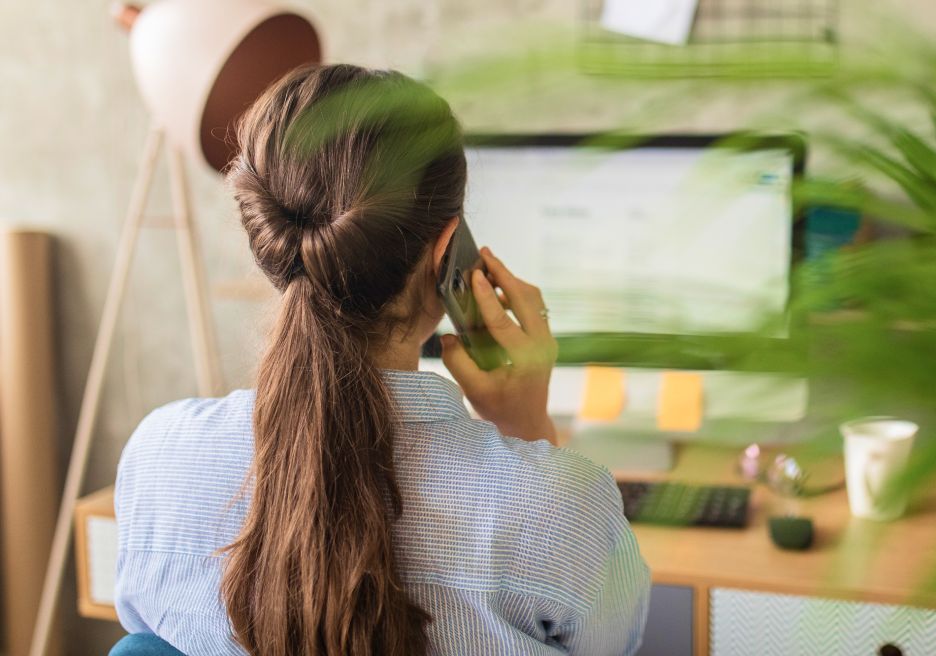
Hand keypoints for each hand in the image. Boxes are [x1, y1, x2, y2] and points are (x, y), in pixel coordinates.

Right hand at [441, 247, 557, 443]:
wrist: (527, 423)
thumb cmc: (500, 410)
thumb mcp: (474, 391)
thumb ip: (458, 363)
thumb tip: (447, 337)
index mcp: (526, 359)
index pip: (504, 322)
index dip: (487, 297)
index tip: (474, 275)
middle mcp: (543, 345)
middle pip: (526, 299)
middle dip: (504, 273)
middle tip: (485, 254)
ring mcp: (547, 340)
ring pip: (533, 298)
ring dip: (512, 280)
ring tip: (488, 266)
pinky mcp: (544, 337)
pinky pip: (533, 307)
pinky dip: (515, 293)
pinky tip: (495, 290)